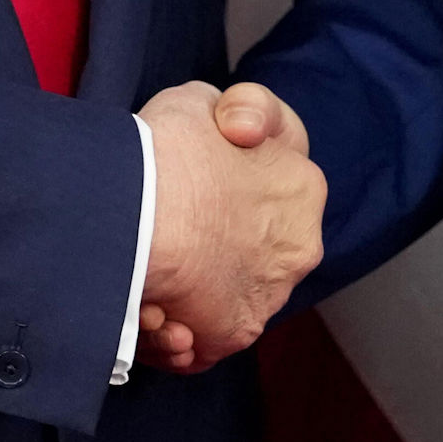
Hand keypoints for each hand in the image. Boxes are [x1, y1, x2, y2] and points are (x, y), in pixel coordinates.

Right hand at [137, 82, 321, 370]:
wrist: (140, 214)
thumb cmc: (167, 150)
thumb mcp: (200, 100)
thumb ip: (231, 115)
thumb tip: (242, 132)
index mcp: (302, 187)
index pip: (271, 184)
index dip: (227, 181)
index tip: (191, 180)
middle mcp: (299, 246)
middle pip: (246, 248)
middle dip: (205, 250)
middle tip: (156, 243)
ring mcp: (268, 295)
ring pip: (221, 296)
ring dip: (183, 294)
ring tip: (142, 283)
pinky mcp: (232, 335)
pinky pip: (201, 340)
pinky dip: (171, 332)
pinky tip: (145, 313)